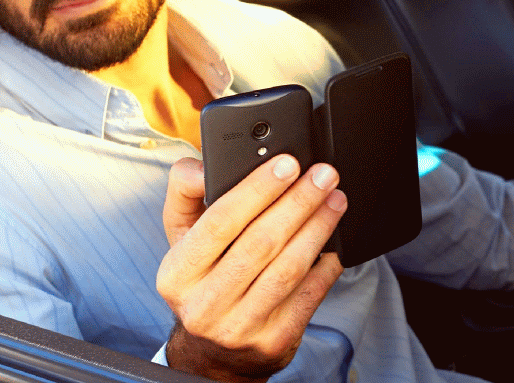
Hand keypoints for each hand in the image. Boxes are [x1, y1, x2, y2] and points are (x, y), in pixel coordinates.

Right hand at [157, 155, 346, 381]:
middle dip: (298, 202)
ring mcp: (240, 327)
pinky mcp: (274, 341)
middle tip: (323, 176)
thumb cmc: (200, 277)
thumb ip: (184, 191)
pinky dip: (327, 265)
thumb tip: (201, 168)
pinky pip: (308, 296)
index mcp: (178, 272)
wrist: (211, 350)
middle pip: (260, 243)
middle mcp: (204, 304)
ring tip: (335, 200)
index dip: (257, 190)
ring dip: (318, 228)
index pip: (220, 221)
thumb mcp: (180, 234)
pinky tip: (335, 242)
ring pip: (287, 269)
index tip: (287, 165)